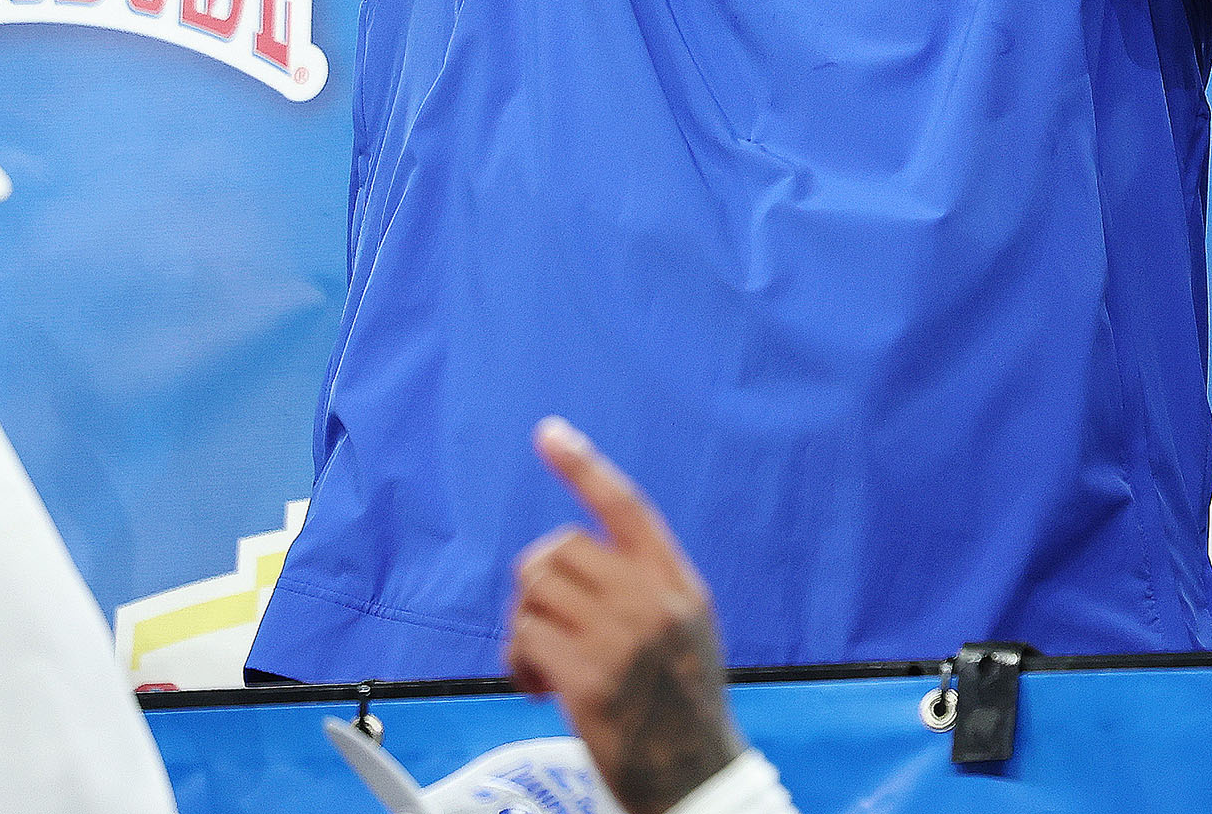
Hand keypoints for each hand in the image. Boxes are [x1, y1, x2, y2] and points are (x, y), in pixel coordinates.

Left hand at [504, 418, 743, 813]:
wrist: (694, 779)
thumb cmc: (683, 708)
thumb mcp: (687, 629)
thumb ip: (646, 587)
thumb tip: (576, 557)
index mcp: (678, 583)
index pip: (625, 506)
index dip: (583, 466)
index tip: (548, 433)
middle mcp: (652, 601)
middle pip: (560, 548)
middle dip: (537, 583)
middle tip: (543, 627)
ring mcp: (621, 638)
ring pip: (535, 590)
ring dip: (524, 626)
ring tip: (539, 663)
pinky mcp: (589, 679)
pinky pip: (525, 636)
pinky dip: (517, 660)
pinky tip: (536, 687)